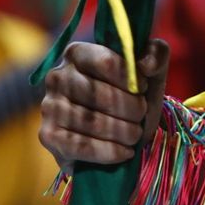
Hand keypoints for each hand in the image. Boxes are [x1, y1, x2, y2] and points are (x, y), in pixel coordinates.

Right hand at [39, 39, 169, 168]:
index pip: (105, 62)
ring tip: (136, 134)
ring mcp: (50, 106)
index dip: (130, 77)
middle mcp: (57, 77)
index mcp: (78, 53)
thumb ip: (156, 53)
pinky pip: (79, 146)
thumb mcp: (151, 69)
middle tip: (142, 115)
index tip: (143, 87)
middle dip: (130, 108)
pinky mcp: (48, 135)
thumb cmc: (133, 93)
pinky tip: (125, 152)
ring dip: (122, 131)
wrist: (119, 129)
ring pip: (90, 121)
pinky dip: (108, 152)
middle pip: (98, 94)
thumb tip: (145, 65)